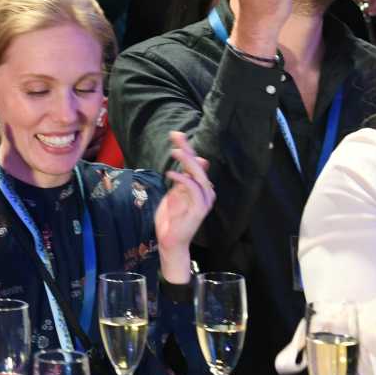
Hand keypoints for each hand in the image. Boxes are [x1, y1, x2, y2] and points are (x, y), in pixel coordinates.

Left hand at [153, 131, 214, 282]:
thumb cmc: (171, 218)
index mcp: (199, 187)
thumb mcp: (175, 193)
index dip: (187, 148)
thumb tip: (194, 159)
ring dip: (188, 163)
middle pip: (199, 166)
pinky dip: (183, 180)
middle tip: (177, 136)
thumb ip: (182, 177)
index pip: (195, 163)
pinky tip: (171, 172)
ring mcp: (203, 201)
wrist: (170, 240)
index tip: (176, 134)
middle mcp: (205, 192)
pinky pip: (193, 191)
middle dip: (188, 149)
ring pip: (200, 177)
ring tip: (176, 151)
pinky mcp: (199, 210)